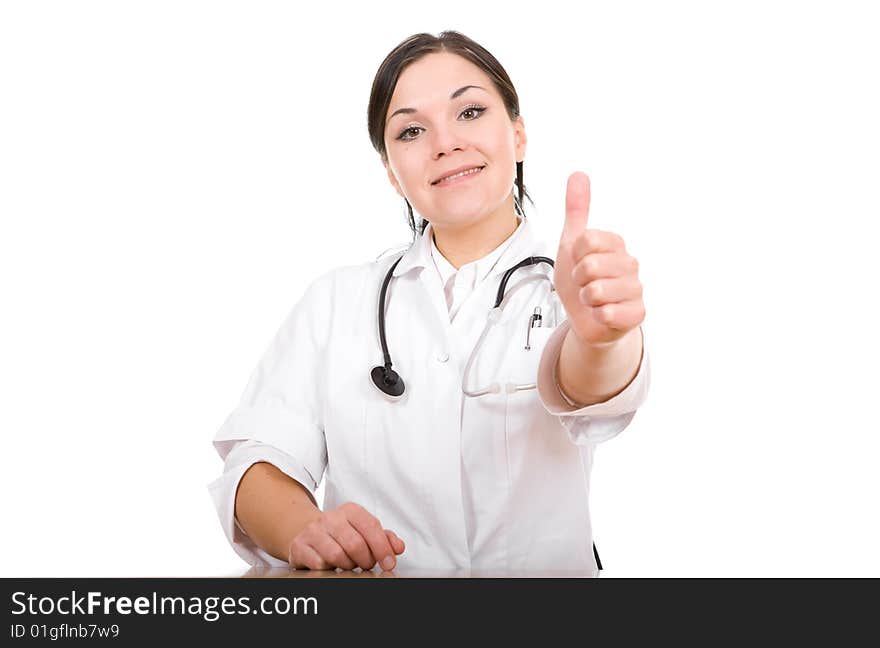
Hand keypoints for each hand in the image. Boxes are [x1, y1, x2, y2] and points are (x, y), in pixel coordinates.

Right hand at [288, 502, 405, 570]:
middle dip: (365, 560)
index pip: (371, 527)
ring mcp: (313, 531)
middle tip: (365, 564)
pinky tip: (330, 564)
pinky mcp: (299, 546)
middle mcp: (330, 517)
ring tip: (348, 563)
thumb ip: (384, 538)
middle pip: (355, 545)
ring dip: (347, 566)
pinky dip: (328, 569)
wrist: (308, 533)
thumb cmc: (342, 534)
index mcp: (350, 510)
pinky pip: (319, 564)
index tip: (389, 563)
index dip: (383, 548)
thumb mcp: (364, 531)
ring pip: (337, 556)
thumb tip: (398, 547)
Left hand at [554, 172, 644, 346]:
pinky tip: (602, 314)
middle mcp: (630, 263)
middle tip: (584, 284)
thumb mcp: (572, 243)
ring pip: (595, 291)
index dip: (573, 256)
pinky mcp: (637, 314)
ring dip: (586, 300)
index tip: (577, 263)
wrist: (586, 318)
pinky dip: (596, 316)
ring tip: (593, 300)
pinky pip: (607, 313)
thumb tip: (578, 174)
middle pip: (589, 266)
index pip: (586, 241)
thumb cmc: (580, 280)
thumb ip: (577, 210)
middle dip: (578, 280)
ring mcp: (635, 289)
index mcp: (616, 243)